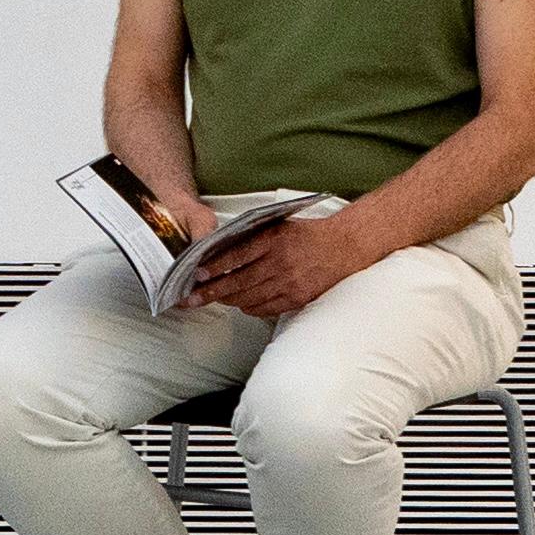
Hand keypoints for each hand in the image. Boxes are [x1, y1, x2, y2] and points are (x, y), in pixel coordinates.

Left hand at [193, 213, 364, 322]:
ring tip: (212, 299)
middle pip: (239, 282)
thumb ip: (251, 236)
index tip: (197, 274)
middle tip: (192, 297)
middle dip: (212, 291)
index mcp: (273, 240)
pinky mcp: (297, 298)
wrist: (343, 248)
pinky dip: (249, 308)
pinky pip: (266, 308)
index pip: (237, 255)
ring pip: (250, 298)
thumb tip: (218, 247)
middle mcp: (280, 262)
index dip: (215, 267)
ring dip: (228, 300)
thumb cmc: (306, 234)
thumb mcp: (276, 226)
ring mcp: (290, 283)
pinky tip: (240, 304)